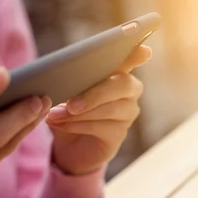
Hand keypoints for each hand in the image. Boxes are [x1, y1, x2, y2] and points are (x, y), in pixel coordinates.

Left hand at [45, 45, 151, 174]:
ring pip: (109, 108)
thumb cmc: (68, 111)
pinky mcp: (119, 134)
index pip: (130, 58)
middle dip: (95, 93)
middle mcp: (129, 91)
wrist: (68, 146)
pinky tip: (60, 124)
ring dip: (79, 113)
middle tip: (71, 103)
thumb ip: (68, 79)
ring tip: (54, 115)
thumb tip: (56, 78)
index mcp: (116, 72)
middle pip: (122, 84)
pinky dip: (77, 125)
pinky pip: (101, 127)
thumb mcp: (64, 91)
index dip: (137, 54)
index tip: (144, 50)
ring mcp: (127, 113)